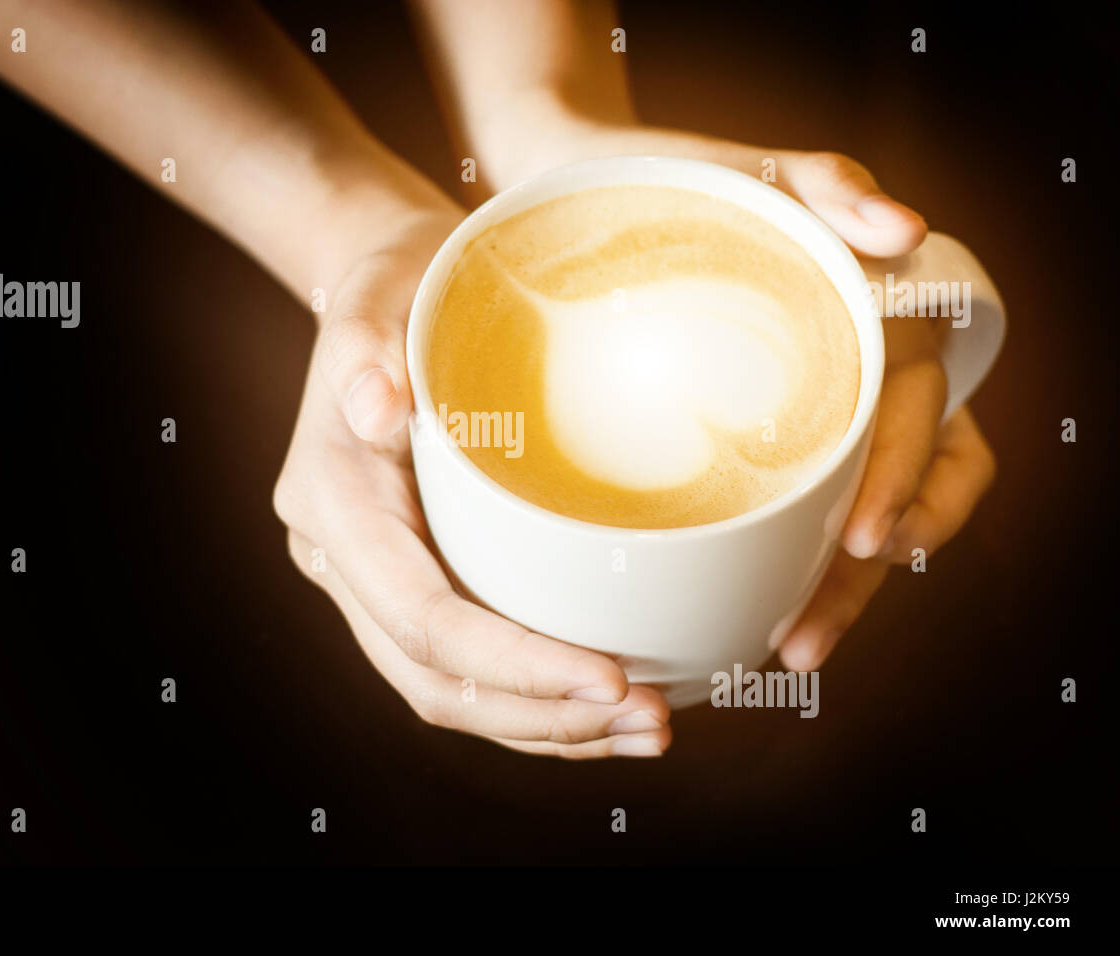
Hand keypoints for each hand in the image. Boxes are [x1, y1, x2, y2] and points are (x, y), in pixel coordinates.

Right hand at [273, 208, 673, 757]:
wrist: (382, 286)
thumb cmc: (398, 283)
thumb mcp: (378, 291)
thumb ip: (364, 348)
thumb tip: (374, 411)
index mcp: (332, 500)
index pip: (422, 619)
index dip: (513, 666)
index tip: (611, 678)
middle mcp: (339, 557)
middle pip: (434, 681)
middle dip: (542, 717)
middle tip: (652, 722)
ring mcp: (370, 579)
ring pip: (448, 693)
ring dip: (545, 726)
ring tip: (648, 729)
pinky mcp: (410, 578)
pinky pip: (465, 668)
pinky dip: (533, 700)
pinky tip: (604, 705)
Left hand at [474, 116, 994, 671]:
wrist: (588, 197)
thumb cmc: (684, 182)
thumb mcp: (757, 174)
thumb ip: (831, 186)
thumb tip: (905, 230)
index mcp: (881, 333)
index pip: (935, 430)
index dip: (916, 489)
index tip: (871, 542)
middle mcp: (857, 386)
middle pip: (897, 501)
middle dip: (862, 578)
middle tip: (803, 639)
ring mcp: (805, 419)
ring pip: (849, 524)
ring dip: (833, 595)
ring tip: (784, 650)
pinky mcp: (748, 442)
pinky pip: (786, 516)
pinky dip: (780, 568)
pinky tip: (748, 614)